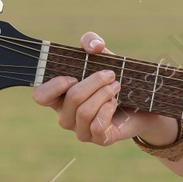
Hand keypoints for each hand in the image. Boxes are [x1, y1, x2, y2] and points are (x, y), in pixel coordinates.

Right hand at [29, 31, 170, 146]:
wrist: (141, 103)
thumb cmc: (113, 79)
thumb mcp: (102, 56)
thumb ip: (92, 42)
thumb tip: (93, 47)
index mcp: (60, 96)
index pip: (40, 96)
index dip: (54, 86)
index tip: (74, 76)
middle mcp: (66, 115)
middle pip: (71, 99)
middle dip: (94, 82)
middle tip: (111, 74)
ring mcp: (81, 130)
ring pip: (84, 112)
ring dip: (104, 94)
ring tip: (116, 85)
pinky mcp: (99, 139)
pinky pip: (97, 126)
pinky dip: (107, 110)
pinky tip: (115, 102)